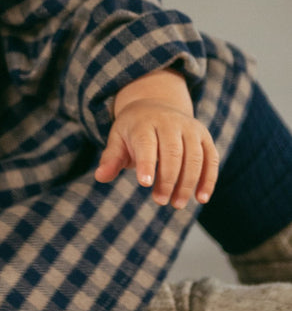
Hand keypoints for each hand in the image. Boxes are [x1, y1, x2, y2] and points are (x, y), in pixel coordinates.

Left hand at [95, 96, 218, 208]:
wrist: (157, 105)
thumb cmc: (133, 130)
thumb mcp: (118, 139)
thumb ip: (111, 159)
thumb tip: (100, 177)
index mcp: (144, 122)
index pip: (146, 143)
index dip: (146, 163)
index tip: (145, 184)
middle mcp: (169, 122)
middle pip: (172, 152)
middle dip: (167, 179)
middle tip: (160, 201)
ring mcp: (190, 128)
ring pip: (194, 157)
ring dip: (187, 183)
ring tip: (177, 204)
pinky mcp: (204, 137)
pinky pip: (211, 159)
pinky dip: (208, 179)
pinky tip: (201, 198)